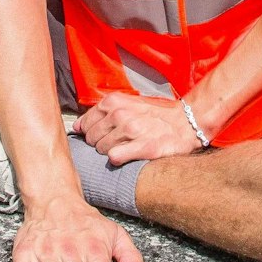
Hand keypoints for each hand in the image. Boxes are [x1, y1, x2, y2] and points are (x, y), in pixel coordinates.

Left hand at [75, 90, 203, 164]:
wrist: (185, 123)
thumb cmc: (154, 115)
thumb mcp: (126, 104)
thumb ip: (101, 113)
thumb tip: (76, 127)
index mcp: (113, 102)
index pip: (84, 124)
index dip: (92, 133)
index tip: (103, 135)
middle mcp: (119, 114)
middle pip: (92, 139)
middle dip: (101, 143)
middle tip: (119, 141)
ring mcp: (130, 130)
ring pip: (102, 150)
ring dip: (111, 151)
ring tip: (128, 146)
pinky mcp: (141, 147)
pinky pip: (114, 158)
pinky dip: (118, 159)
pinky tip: (128, 155)